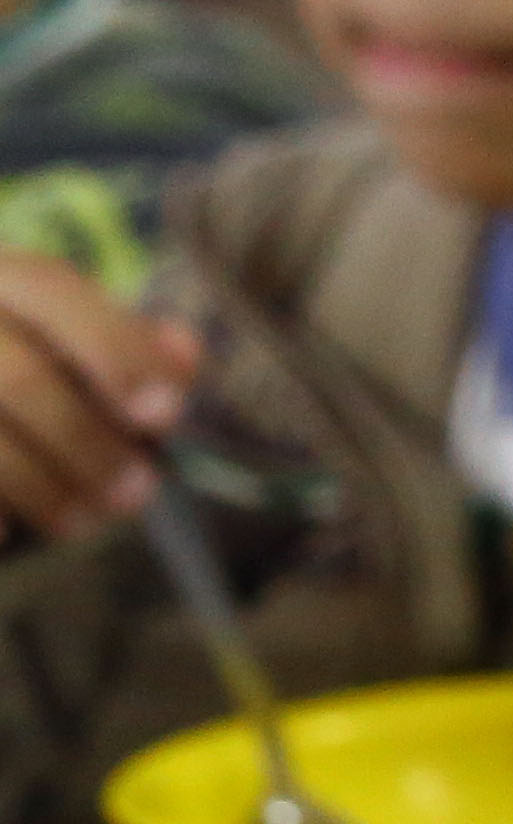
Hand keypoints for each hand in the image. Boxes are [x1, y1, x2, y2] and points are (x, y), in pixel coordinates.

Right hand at [0, 249, 195, 537]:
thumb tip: (184, 355)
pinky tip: (8, 534)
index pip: (51, 289)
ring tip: (85, 522)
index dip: (116, 349)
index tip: (165, 412)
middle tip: (139, 493)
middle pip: (19, 378)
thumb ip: (123, 340)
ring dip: (41, 487)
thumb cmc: (17, 353)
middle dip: (87, 443)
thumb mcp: (60, 331)